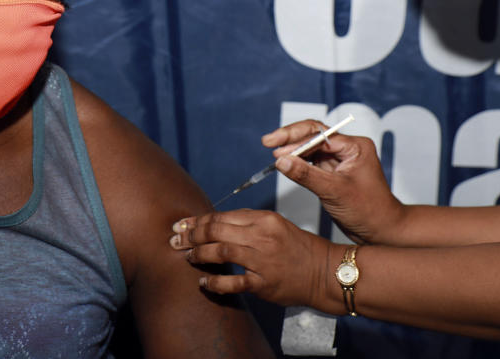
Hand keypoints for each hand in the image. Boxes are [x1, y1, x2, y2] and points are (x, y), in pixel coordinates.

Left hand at [168, 209, 332, 306]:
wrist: (324, 272)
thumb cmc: (298, 248)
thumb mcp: (275, 225)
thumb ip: (247, 223)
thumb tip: (214, 224)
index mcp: (263, 219)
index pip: (222, 216)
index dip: (198, 221)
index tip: (182, 225)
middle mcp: (262, 236)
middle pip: (217, 230)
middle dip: (192, 235)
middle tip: (176, 240)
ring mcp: (263, 260)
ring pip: (221, 251)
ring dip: (199, 254)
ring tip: (187, 257)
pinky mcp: (264, 283)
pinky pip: (233, 282)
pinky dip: (214, 282)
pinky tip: (203, 282)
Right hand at [264, 119, 405, 244]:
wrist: (382, 232)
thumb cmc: (369, 211)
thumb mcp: (335, 192)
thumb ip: (306, 175)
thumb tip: (281, 161)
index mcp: (355, 146)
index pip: (319, 133)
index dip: (294, 138)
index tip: (274, 145)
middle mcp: (348, 149)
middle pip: (313, 135)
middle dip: (290, 139)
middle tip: (268, 143)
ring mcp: (340, 160)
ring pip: (310, 148)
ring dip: (292, 150)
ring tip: (273, 155)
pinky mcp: (332, 172)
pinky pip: (311, 161)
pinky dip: (297, 162)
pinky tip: (285, 164)